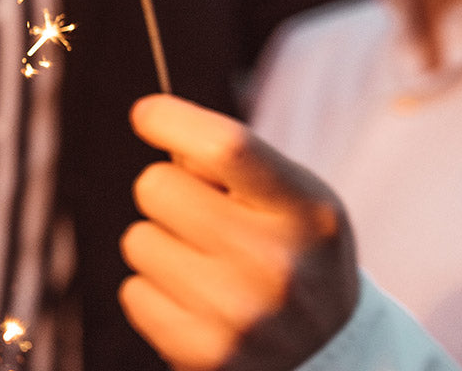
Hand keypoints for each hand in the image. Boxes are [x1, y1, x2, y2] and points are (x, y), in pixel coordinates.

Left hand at [120, 95, 358, 370]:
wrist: (328, 352)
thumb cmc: (293, 252)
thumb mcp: (294, 199)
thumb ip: (234, 161)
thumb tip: (153, 119)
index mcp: (307, 212)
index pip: (226, 147)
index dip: (171, 120)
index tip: (146, 114)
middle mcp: (277, 265)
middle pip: (157, 186)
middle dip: (167, 191)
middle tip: (199, 215)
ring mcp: (240, 315)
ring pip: (137, 239)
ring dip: (160, 245)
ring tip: (205, 265)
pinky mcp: (206, 354)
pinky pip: (133, 293)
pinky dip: (153, 292)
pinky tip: (195, 302)